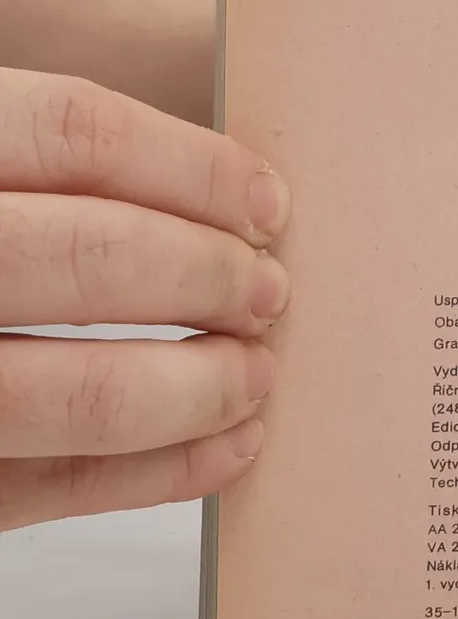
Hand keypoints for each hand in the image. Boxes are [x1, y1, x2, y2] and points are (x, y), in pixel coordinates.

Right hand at [0, 69, 288, 531]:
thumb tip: (217, 189)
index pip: (76, 131)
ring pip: (77, 391)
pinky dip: (158, 473)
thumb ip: (28, 161)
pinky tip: (225, 450)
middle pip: (91, 254)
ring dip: (200, 386)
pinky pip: (47, 487)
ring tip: (255, 374)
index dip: (197, 168)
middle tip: (268, 292)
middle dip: (210, 277)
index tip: (269, 203)